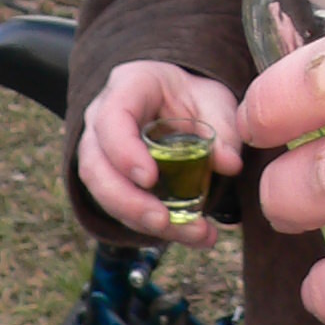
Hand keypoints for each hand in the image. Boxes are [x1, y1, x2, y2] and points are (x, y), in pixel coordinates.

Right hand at [77, 62, 243, 247]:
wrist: (180, 103)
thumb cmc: (193, 96)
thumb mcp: (214, 100)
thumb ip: (222, 128)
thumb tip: (229, 164)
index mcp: (128, 88)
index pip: (111, 118)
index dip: (124, 152)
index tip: (150, 178)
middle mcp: (101, 121)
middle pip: (95, 167)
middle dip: (127, 201)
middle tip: (163, 221)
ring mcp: (100, 153)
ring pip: (103, 194)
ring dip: (143, 221)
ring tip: (193, 233)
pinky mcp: (110, 183)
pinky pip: (121, 210)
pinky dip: (156, 227)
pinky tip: (194, 236)